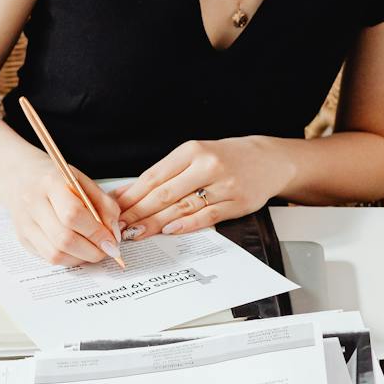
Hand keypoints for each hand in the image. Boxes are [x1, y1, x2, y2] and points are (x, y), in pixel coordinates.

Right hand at [0, 151, 125, 266]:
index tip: (113, 241)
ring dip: (82, 258)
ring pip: (56, 254)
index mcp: (50, 183)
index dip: (96, 232)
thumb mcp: (83, 181)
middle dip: (92, 251)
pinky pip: (49, 258)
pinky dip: (70, 259)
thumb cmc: (56, 179)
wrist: (20, 177)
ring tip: (94, 250)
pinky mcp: (23, 239)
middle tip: (107, 250)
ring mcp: (25, 224)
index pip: (73, 214)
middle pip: (64, 239)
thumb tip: (114, 234)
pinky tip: (79, 250)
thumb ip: (103, 204)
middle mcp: (33, 204)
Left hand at [112, 137, 294, 239]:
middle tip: (119, 226)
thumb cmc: (226, 158)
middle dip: (138, 212)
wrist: (268, 160)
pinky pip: (207, 217)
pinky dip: (186, 225)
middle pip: (164, 193)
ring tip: (136, 233)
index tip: (114, 208)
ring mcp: (224, 185)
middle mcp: (207, 165)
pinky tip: (169, 231)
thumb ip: (165, 174)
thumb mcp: (194, 156)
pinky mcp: (237, 202)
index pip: (154, 176)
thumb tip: (129, 193)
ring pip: (182, 207)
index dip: (131, 195)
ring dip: (156, 222)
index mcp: (192, 150)